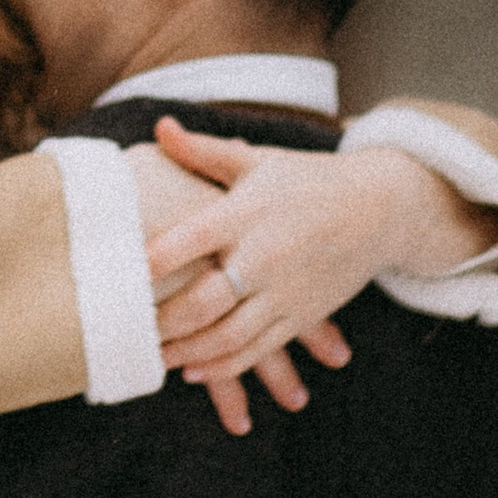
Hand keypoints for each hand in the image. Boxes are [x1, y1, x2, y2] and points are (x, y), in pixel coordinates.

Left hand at [137, 122, 367, 441]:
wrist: (381, 209)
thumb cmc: (307, 180)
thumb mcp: (257, 161)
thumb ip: (203, 152)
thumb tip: (159, 126)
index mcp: (245, 214)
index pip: (190, 240)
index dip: (153, 260)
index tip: (116, 274)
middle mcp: (264, 256)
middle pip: (206, 300)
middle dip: (163, 321)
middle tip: (125, 330)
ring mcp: (285, 291)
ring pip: (229, 335)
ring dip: (187, 352)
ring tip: (152, 358)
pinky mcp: (302, 315)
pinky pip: (259, 349)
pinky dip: (224, 366)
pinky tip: (193, 371)